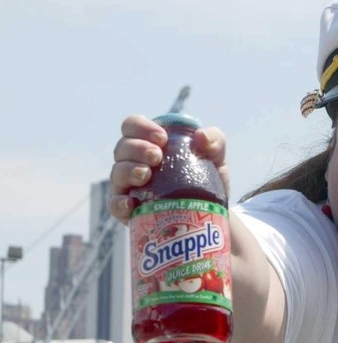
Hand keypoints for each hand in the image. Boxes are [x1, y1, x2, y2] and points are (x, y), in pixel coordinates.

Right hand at [109, 115, 229, 224]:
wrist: (210, 216)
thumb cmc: (207, 181)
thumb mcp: (216, 159)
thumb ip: (215, 141)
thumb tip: (201, 137)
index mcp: (148, 143)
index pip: (132, 126)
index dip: (141, 128)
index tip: (161, 138)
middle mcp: (134, 162)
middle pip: (122, 148)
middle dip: (137, 149)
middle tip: (157, 156)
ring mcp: (129, 187)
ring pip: (117, 173)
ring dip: (128, 170)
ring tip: (146, 174)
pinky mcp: (129, 212)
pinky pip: (115, 205)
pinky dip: (119, 203)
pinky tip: (131, 203)